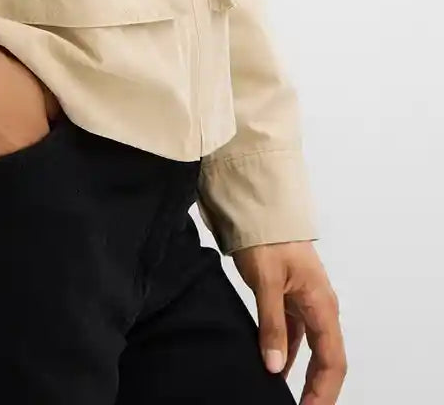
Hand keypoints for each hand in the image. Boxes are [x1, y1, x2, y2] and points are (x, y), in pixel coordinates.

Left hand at [231, 240, 345, 404]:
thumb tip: (273, 366)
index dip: (323, 392)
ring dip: (300, 374)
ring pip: (309, 349)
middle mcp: (319, 307)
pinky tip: (271, 368)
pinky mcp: (289, 298)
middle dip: (316, 390)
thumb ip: (271, 324)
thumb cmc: (268, 237)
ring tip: (283, 396)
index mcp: (322, 304)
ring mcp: (305, 303)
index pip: (332, 360)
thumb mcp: (266, 281)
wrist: (260, 206)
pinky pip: (293, 335)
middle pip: (325, 359)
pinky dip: (285, 354)